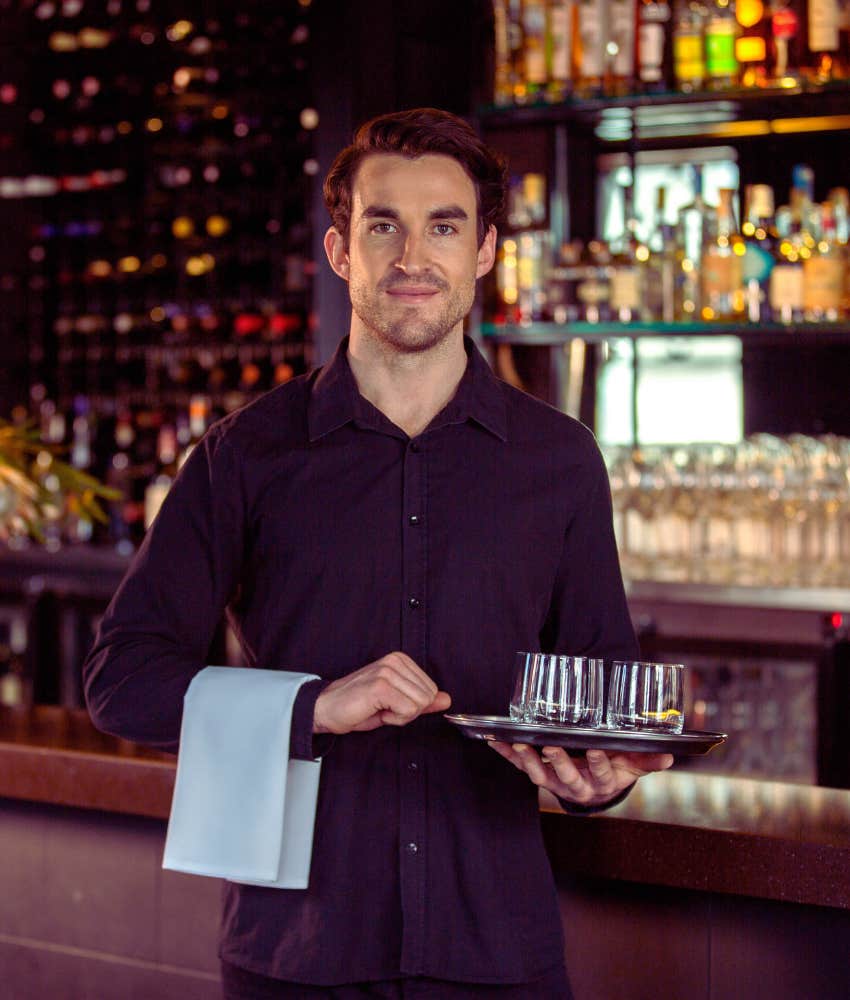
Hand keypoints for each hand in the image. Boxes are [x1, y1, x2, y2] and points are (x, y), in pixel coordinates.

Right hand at [313, 651, 450, 734]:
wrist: (325, 709)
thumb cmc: (357, 706)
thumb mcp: (395, 703)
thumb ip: (422, 700)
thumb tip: (446, 699)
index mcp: (400, 660)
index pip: (432, 690)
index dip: (413, 706)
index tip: (389, 704)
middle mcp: (395, 661)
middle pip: (428, 697)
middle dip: (409, 711)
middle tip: (384, 708)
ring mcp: (388, 672)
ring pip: (420, 705)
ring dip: (400, 716)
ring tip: (379, 709)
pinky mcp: (381, 685)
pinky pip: (408, 711)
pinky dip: (394, 719)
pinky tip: (376, 711)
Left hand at [487, 742, 673, 807]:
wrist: (593, 787)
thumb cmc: (614, 770)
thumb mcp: (632, 767)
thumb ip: (647, 760)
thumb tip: (670, 757)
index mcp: (600, 783)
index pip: (602, 773)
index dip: (599, 763)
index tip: (597, 749)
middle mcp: (575, 785)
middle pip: (567, 777)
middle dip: (559, 763)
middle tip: (551, 748)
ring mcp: (554, 781)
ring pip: (540, 775)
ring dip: (528, 760)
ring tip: (520, 745)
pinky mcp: (538, 774)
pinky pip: (520, 765)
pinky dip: (507, 754)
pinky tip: (496, 741)